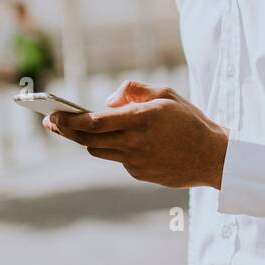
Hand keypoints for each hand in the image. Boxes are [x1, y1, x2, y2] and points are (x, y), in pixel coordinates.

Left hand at [43, 80, 228, 188]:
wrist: (212, 156)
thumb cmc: (189, 120)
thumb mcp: (165, 93)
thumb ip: (132, 90)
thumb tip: (106, 102)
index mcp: (141, 119)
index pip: (95, 122)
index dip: (70, 121)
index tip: (53, 116)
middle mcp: (135, 143)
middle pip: (89, 140)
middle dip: (67, 131)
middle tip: (51, 123)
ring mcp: (136, 162)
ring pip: (99, 151)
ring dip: (85, 140)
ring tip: (73, 130)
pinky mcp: (140, 174)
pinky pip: (118, 159)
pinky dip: (114, 148)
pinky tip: (118, 141)